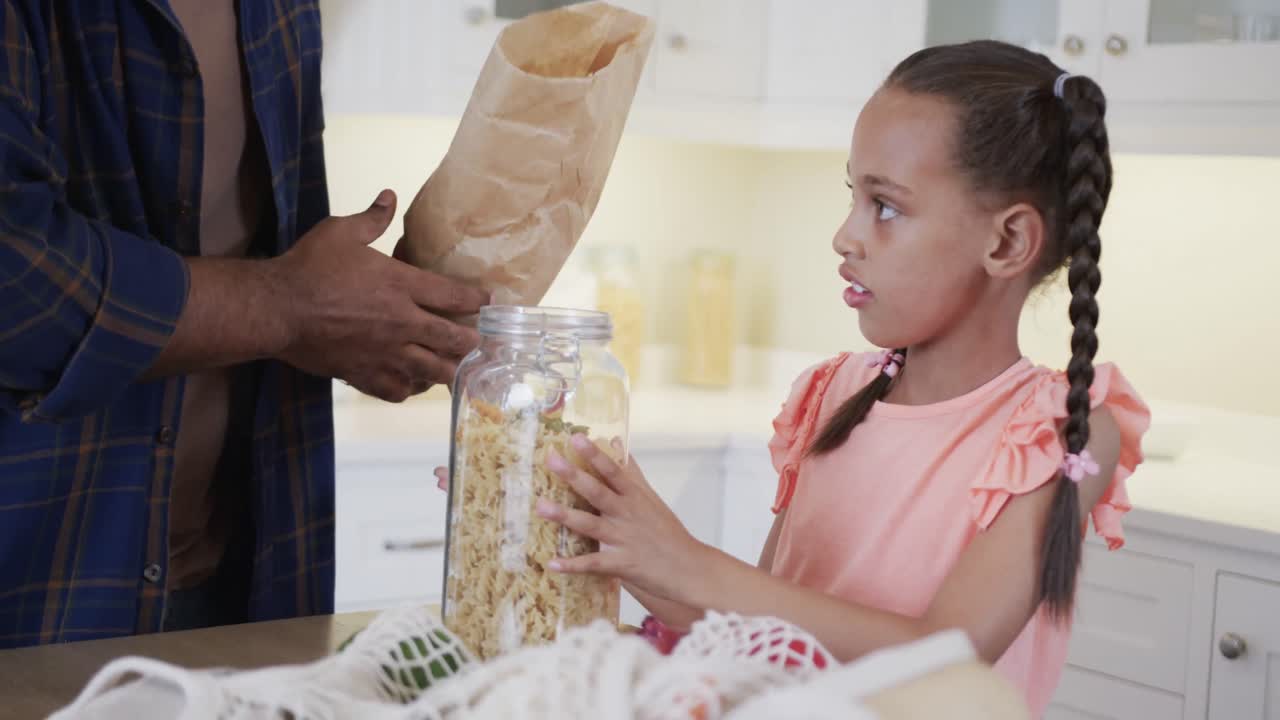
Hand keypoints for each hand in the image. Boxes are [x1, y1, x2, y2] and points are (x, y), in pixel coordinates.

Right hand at [272, 190, 488, 401]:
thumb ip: (371, 218)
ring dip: (448, 370)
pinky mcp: (364, 374)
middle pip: (452, 339)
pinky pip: (398, 390)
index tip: (488, 302)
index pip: (453, 295)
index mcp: (401, 285)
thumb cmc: (309, 267)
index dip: (476, 300)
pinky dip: (410, 389)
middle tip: (480, 344)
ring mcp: (385, 352)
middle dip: (471, 342)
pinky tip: (412, 384)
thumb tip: (389, 195)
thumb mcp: (341, 232)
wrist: (277, 308)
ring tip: (457, 370)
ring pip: (432, 371)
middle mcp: (402, 323)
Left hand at [537, 435, 711, 603]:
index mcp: (634, 496)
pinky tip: (552, 564)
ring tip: (540, 507)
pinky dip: (573, 565)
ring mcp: (623, 539)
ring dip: (565, 516)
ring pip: (590, 525)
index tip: (576, 438)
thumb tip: (615, 441)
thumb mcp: (651, 498)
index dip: (595, 454)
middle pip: (597, 492)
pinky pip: (593, 564)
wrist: (689, 568)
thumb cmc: (667, 532)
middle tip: (551, 460)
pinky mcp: (621, 564)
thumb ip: (630, 470)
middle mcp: (627, 514)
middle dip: (574, 476)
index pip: (613, 471)